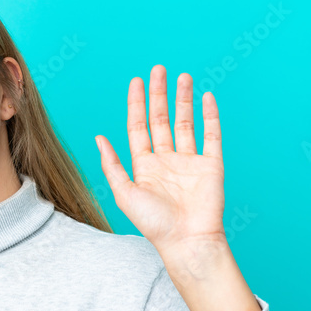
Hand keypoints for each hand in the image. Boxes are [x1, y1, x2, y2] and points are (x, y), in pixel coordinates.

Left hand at [95, 64, 225, 254]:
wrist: (187, 241)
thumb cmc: (154, 224)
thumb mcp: (124, 193)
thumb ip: (112, 165)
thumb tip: (98, 137)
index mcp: (145, 166)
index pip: (139, 127)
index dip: (137, 104)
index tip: (136, 81)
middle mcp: (167, 160)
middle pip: (162, 119)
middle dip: (159, 94)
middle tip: (158, 69)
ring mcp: (190, 162)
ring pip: (186, 123)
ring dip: (184, 99)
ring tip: (182, 76)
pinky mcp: (211, 165)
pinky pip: (212, 135)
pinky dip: (210, 116)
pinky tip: (206, 97)